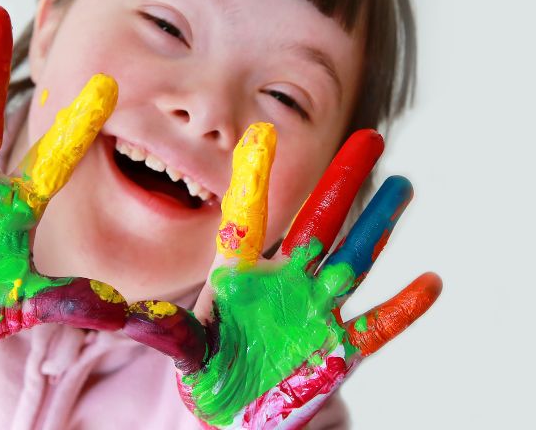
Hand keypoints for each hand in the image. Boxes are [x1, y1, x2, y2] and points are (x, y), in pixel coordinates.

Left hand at [124, 123, 441, 428]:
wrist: (236, 411)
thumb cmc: (209, 371)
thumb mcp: (184, 346)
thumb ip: (157, 329)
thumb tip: (104, 307)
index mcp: (243, 275)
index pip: (249, 218)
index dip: (254, 178)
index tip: (260, 132)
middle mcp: (286, 281)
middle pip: (320, 221)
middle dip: (343, 180)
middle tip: (369, 136)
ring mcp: (317, 311)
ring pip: (354, 258)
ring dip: (378, 225)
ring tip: (404, 185)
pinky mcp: (340, 349)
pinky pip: (378, 325)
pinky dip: (404, 308)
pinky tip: (431, 281)